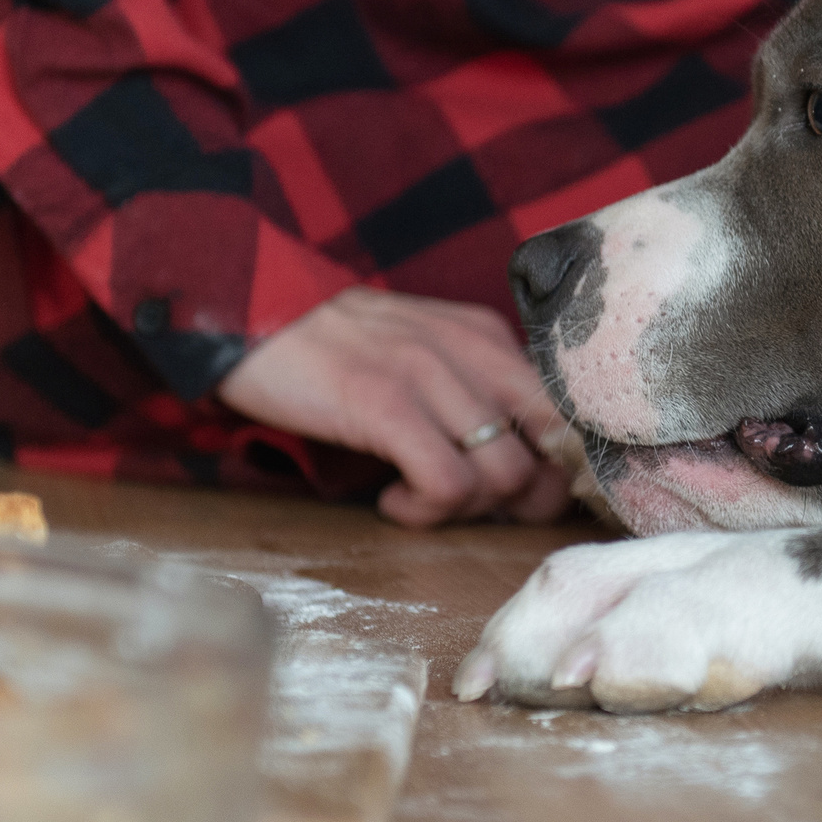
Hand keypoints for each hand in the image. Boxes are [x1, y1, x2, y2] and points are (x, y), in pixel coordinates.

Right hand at [218, 287, 573, 526]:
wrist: (255, 310)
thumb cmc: (337, 348)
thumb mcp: (421, 351)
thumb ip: (469, 388)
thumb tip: (517, 463)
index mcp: (488, 338)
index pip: (566, 412)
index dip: (555, 468)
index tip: (516, 494)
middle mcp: (474, 350)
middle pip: (551, 449)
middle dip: (526, 499)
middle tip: (472, 507)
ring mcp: (431, 375)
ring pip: (505, 475)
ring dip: (466, 510)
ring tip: (419, 501)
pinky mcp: (386, 403)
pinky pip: (447, 484)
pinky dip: (425, 511)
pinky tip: (393, 501)